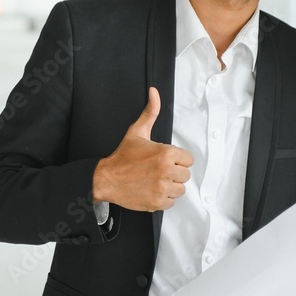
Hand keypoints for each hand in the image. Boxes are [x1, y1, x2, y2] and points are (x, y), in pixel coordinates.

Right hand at [92, 87, 193, 211]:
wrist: (107, 178)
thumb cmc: (123, 157)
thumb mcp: (137, 132)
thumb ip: (150, 112)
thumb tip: (154, 92)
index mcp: (166, 153)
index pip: (188, 159)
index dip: (178, 159)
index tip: (165, 160)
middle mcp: (166, 171)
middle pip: (185, 175)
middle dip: (174, 173)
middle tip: (158, 170)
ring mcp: (162, 188)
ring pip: (180, 189)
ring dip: (170, 186)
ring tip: (155, 180)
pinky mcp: (157, 202)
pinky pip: (172, 202)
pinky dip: (164, 198)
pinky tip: (152, 190)